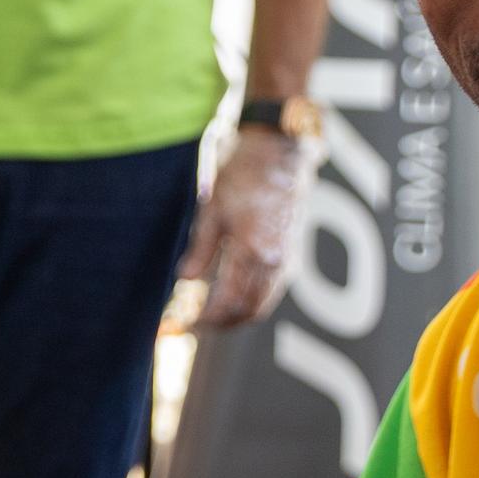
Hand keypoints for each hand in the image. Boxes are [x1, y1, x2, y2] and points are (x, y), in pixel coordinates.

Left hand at [178, 128, 309, 331]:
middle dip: (222, 323)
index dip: (208, 319)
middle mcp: (275, 261)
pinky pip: (273, 290)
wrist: (278, 153)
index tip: (188, 324)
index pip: (229, 303)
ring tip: (212, 314)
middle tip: (197, 324)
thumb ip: (200, 251)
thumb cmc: (242, 176)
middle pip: (249, 311)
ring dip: (239, 315)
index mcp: (253, 252)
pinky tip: (234, 295)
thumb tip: (186, 281)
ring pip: (263, 304)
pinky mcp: (292, 252)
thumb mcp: (212, 212)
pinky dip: (253, 300)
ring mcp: (288, 258)